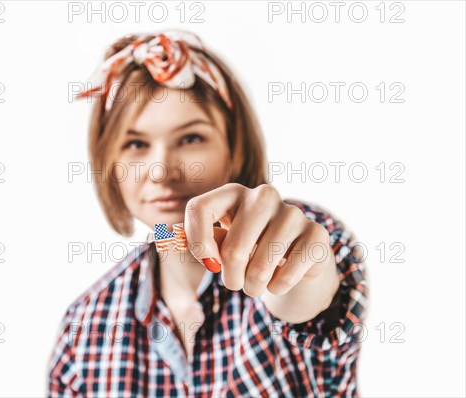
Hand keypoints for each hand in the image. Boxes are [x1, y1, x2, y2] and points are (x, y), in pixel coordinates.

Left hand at [184, 183, 335, 296]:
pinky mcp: (316, 233)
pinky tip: (278, 283)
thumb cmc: (250, 249)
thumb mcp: (222, 243)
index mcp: (233, 193)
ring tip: (256, 285)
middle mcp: (263, 195)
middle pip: (233, 249)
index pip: (199, 208)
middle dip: (231, 277)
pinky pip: (288, 273)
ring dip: (254, 286)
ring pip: (261, 265)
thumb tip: (169, 238)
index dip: (197, 242)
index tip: (209, 265)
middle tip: (236, 283)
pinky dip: (278, 288)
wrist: (295, 258)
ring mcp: (292, 212)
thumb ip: (198, 240)